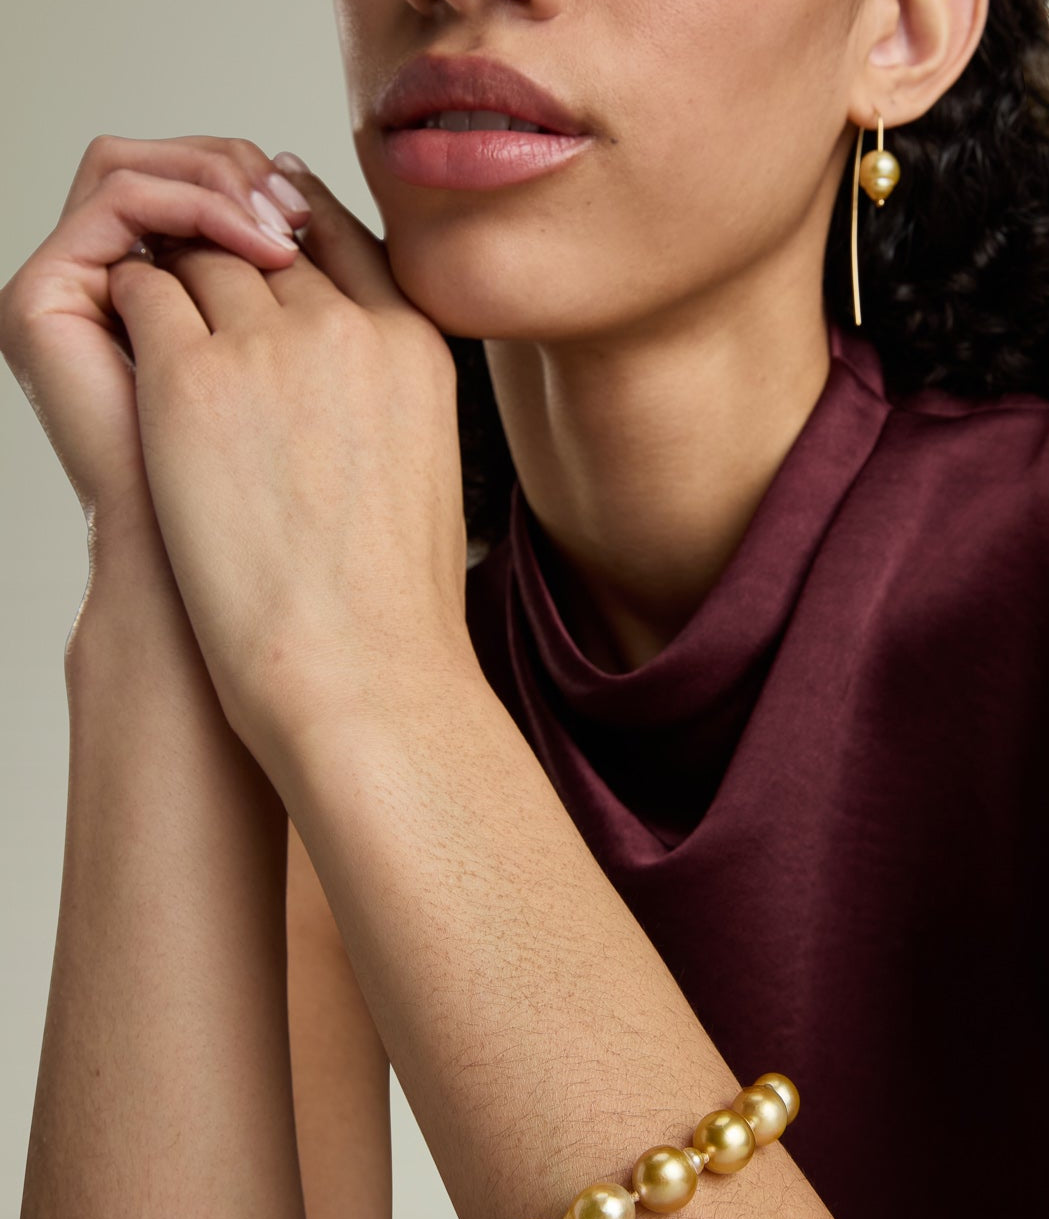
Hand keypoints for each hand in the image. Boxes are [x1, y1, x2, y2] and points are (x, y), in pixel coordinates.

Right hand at [0, 134, 308, 545]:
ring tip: (282, 227)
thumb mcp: (325, 390)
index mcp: (184, 321)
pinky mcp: (45, 301)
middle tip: (305, 210)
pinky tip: (256, 239)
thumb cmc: (286, 520)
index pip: (219, 205)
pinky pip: (118, 194)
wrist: (222, 598)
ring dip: (222, 179)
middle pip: (182, 179)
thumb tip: (348, 226)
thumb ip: (324, 309)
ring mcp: (81, 295)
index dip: (280, 196)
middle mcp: (128, 304)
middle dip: (253, 181)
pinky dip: (190, 196)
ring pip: (148, 168)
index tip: (333, 214)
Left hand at [104, 161, 468, 772]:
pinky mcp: (188, 377)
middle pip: (264, 244)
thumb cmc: (392, 602)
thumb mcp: (422, 469)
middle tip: (193, 293)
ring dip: (174, 279)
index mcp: (417, 349)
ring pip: (198, 256)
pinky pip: (141, 292)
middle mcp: (349, 330)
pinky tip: (129, 354)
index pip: (347, 242)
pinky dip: (129, 308)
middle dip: (226, 259)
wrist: (362, 669)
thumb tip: (333, 378)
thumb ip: (385, 396)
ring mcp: (268, 346)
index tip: (266, 222)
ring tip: (156, 330)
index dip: (296, 228)